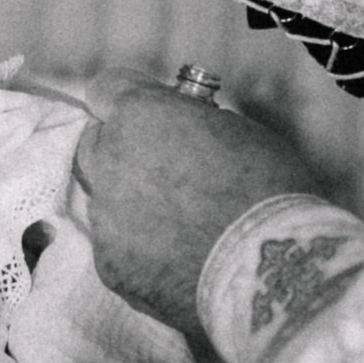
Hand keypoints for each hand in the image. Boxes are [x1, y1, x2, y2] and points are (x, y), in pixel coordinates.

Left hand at [73, 85, 319, 346]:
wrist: (267, 270)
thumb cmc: (268, 189)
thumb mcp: (236, 128)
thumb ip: (188, 120)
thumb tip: (179, 127)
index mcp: (139, 116)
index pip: (105, 91)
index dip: (128, 104)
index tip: (148, 119)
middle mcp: (109, 161)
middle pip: (95, 144)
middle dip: (122, 152)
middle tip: (165, 172)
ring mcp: (105, 216)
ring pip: (104, 200)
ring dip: (131, 205)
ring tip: (181, 226)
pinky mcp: (109, 264)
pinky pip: (117, 248)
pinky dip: (140, 251)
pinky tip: (179, 260)